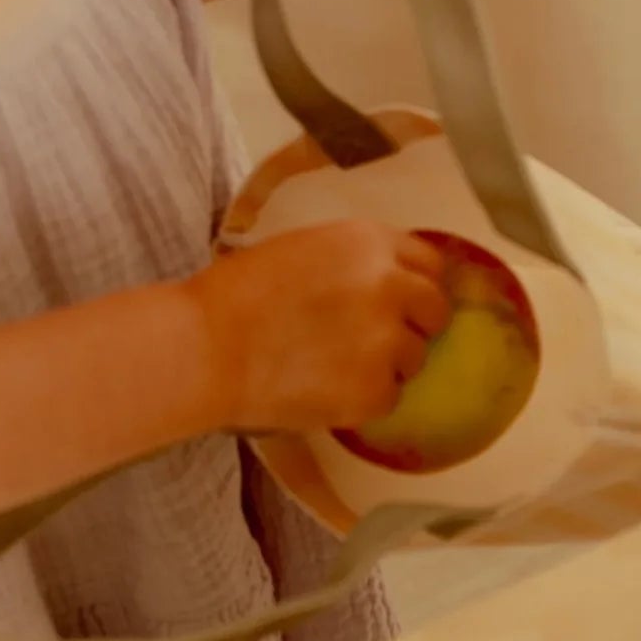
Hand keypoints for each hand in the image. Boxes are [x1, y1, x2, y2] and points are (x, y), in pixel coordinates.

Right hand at [194, 222, 449, 432]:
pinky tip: (326, 389)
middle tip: (377, 340)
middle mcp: (390, 286)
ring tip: (337, 366)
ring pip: (414, 359)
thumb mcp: (303, 249)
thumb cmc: (236, 294)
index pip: (429, 263)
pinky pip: (390, 397)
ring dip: (387, 364)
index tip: (405, 301)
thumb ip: (355, 261)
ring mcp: (386, 341)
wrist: (205, 348)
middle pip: (435, 310)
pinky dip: (364, 398)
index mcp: (368, 242)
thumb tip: (389, 282)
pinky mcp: (375, 391)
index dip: (417, 284)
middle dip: (414, 325)